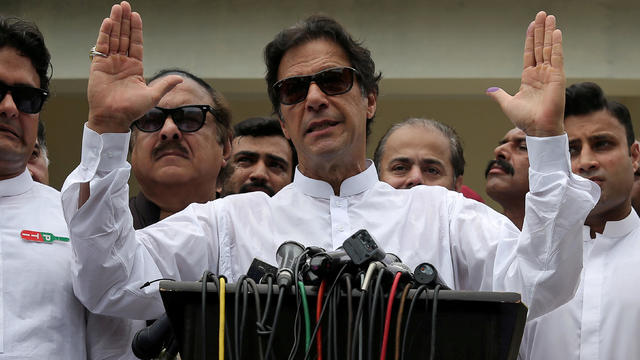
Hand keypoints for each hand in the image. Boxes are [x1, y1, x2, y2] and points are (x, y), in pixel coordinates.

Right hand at [87, 1, 181, 133]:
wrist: (114, 117)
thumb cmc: (132, 110)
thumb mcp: (152, 95)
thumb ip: (165, 84)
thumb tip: (180, 78)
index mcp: (135, 67)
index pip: (136, 44)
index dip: (136, 30)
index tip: (136, 15)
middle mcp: (122, 62)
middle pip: (124, 36)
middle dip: (125, 20)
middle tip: (125, 4)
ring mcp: (110, 62)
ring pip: (113, 38)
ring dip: (115, 22)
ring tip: (117, 7)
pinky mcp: (98, 65)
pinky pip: (102, 46)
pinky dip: (104, 33)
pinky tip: (108, 21)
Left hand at [487, 11, 564, 136]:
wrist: (537, 129)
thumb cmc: (525, 119)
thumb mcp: (508, 104)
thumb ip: (500, 95)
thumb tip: (490, 90)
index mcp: (529, 77)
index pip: (530, 53)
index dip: (530, 39)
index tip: (532, 25)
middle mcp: (540, 73)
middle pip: (540, 46)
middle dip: (540, 30)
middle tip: (542, 14)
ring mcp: (550, 74)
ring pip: (549, 48)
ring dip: (549, 32)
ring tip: (549, 17)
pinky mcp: (557, 77)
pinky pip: (557, 57)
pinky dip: (556, 44)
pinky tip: (556, 32)